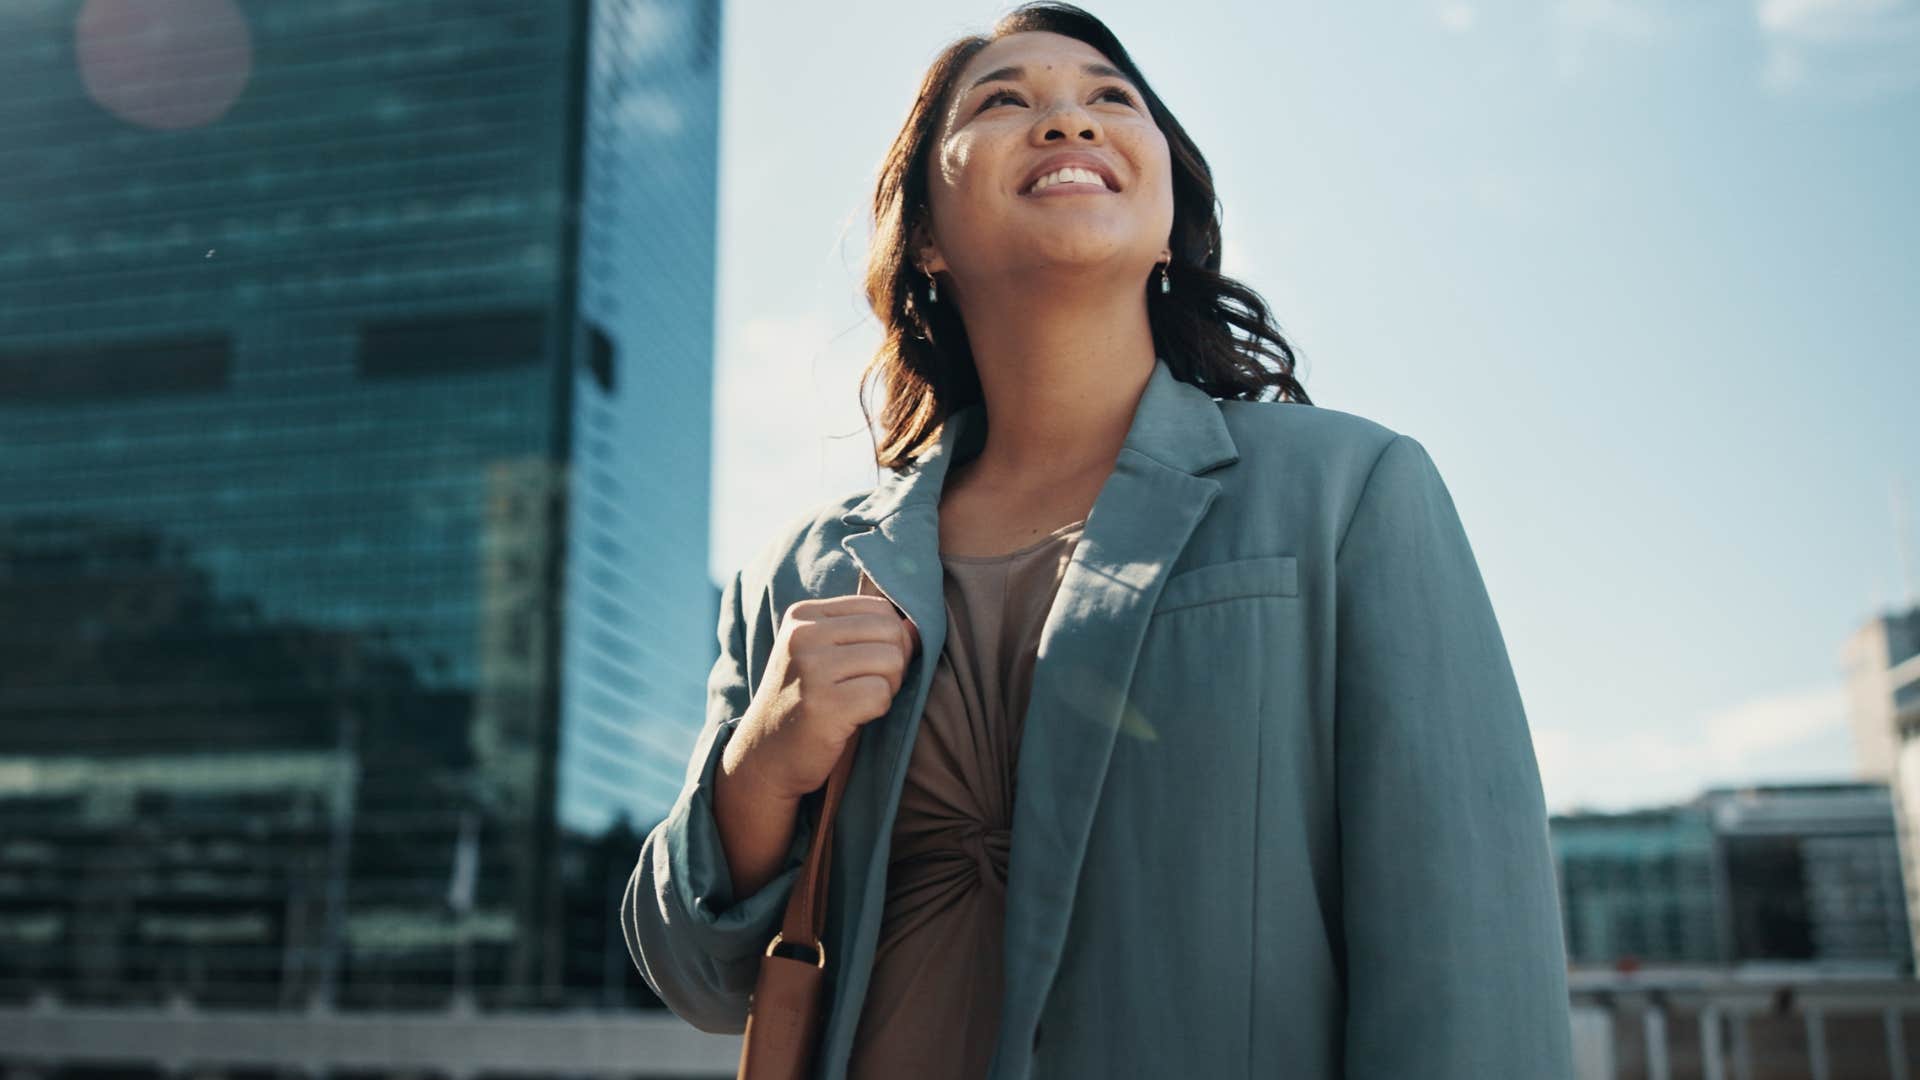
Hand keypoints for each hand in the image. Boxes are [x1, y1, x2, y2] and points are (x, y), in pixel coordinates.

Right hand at [727, 578, 920, 801]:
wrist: (765, 755)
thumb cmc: (804, 702)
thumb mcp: (820, 655)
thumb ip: (864, 634)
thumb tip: (915, 627)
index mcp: (803, 615)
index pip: (878, 608)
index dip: (890, 639)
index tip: (869, 666)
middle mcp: (803, 635)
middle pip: (890, 631)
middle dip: (893, 662)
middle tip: (867, 687)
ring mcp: (811, 670)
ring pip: (891, 661)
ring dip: (887, 687)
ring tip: (858, 702)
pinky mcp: (823, 706)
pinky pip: (881, 695)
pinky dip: (877, 710)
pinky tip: (851, 719)